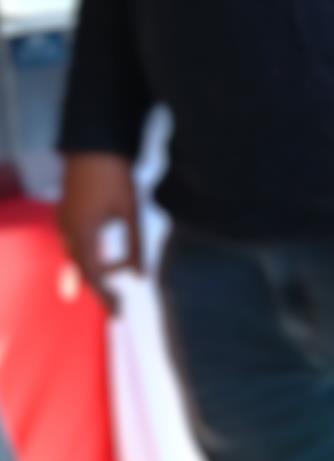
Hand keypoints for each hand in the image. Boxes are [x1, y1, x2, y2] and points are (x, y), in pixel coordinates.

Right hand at [56, 152, 141, 315]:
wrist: (94, 143)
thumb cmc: (116, 176)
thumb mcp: (132, 214)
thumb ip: (136, 247)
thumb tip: (140, 277)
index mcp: (82, 231)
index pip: (93, 274)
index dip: (105, 296)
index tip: (119, 315)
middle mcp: (67, 227)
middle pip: (82, 268)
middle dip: (100, 290)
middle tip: (118, 310)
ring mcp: (64, 219)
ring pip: (78, 256)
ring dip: (96, 274)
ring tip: (114, 293)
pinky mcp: (67, 212)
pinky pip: (77, 244)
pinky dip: (91, 258)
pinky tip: (108, 265)